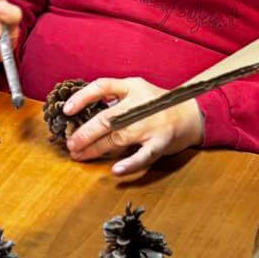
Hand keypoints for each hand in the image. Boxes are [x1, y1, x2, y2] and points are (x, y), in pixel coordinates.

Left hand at [65, 77, 204, 176]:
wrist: (192, 114)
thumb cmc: (157, 104)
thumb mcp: (137, 89)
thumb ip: (114, 96)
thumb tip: (85, 107)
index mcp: (132, 87)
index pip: (102, 86)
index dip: (82, 98)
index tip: (66, 111)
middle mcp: (140, 104)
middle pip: (106, 119)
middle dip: (84, 133)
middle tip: (70, 144)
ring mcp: (151, 124)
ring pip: (118, 138)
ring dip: (96, 149)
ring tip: (80, 155)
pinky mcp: (161, 142)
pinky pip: (144, 155)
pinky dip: (130, 163)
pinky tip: (115, 170)